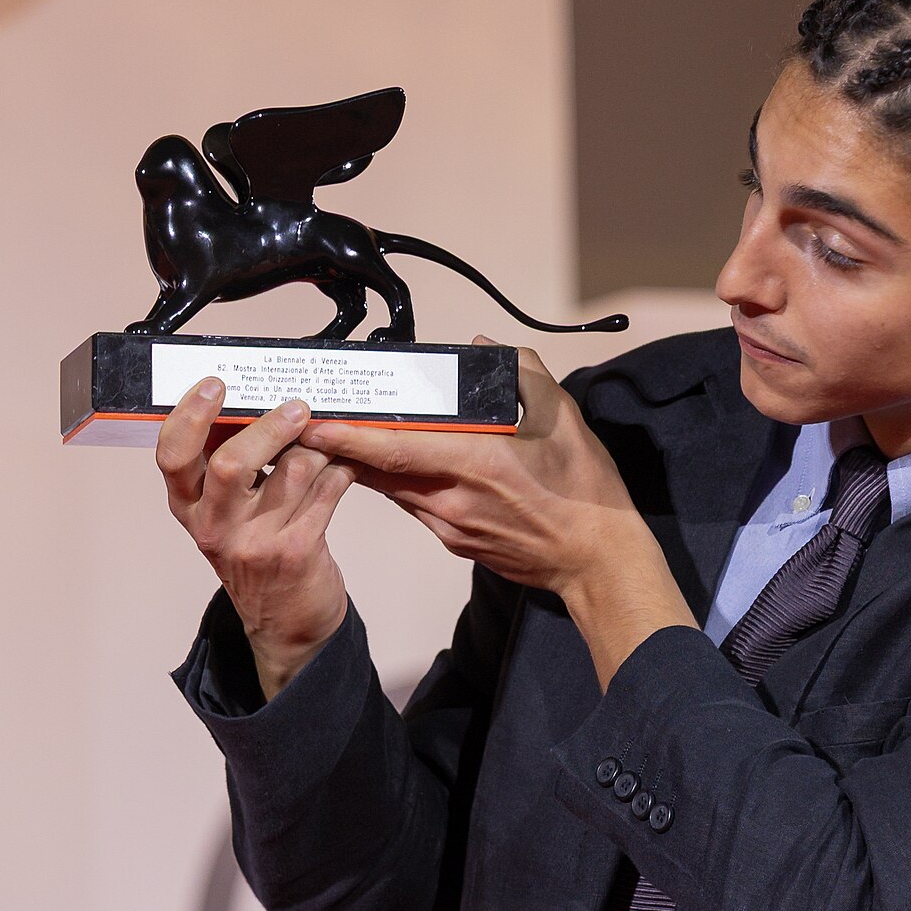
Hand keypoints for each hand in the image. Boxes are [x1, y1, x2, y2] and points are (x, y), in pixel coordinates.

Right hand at [157, 383, 352, 699]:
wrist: (286, 627)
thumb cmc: (256, 556)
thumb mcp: (223, 517)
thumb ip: (224, 467)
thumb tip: (249, 400)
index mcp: (189, 509)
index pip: (173, 456)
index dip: (190, 416)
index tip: (215, 385)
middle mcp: (215, 527)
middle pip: (230, 463)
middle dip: (267, 427)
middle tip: (297, 406)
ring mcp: (256, 542)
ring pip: (292, 469)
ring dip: (318, 446)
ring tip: (331, 439)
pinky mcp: (298, 551)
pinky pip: (326, 491)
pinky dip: (341, 470)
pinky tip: (346, 466)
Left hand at [301, 347, 695, 688]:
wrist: (596, 561)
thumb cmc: (585, 493)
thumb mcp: (564, 419)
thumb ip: (521, 374)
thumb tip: (486, 348)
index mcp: (477, 463)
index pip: (396, 449)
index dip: (349, 438)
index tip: (314, 424)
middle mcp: (454, 500)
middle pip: (381, 472)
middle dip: (345, 448)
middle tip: (314, 423)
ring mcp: (452, 527)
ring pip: (395, 490)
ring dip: (369, 466)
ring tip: (343, 440)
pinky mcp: (456, 542)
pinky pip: (416, 506)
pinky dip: (400, 485)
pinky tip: (397, 467)